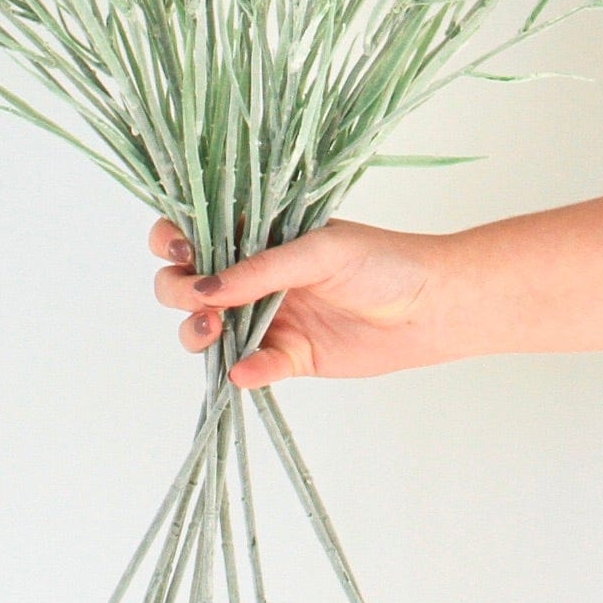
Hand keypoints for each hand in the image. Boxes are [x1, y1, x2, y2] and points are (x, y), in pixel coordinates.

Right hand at [147, 217, 465, 389]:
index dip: (172, 240)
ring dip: (196, 333)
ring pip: (207, 330)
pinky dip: (243, 371)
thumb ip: (263, 269)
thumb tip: (206, 289)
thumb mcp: (321, 250)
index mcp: (255, 235)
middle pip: (186, 284)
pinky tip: (248, 369)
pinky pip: (251, 367)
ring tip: (215, 333)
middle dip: (178, 292)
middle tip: (202, 302)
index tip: (180, 251)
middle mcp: (252, 276)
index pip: (195, 232)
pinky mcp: (288, 357)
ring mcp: (266, 317)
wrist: (430, 307)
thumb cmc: (382, 261)